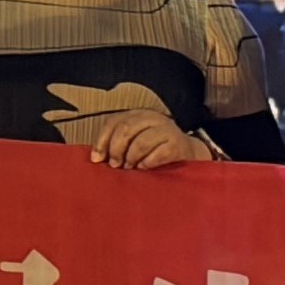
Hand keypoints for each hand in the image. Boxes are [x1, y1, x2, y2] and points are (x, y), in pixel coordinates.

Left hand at [85, 111, 213, 171]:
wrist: (188, 153)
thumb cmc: (155, 149)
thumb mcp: (135, 141)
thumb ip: (118, 145)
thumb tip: (97, 158)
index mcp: (137, 115)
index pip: (114, 122)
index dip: (102, 140)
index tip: (97, 159)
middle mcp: (152, 118)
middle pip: (126, 129)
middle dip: (116, 150)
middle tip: (115, 165)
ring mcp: (166, 129)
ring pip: (141, 142)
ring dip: (131, 158)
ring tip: (129, 168)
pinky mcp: (177, 144)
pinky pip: (158, 154)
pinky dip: (147, 163)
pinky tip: (143, 168)